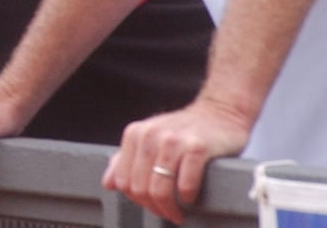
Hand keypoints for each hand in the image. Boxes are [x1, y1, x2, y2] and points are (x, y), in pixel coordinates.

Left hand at [100, 98, 251, 223]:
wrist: (219, 114)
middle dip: (154, 207)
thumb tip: (108, 183)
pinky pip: (185, 184)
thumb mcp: (149, 139)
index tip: (149, 205)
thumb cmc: (183, 130)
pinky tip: (190, 198)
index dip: (136, 199)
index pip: (123, 180)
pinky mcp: (197, 148)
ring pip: (160, 189)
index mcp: (134, 134)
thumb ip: (125, 160)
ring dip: (170, 208)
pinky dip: (187, 197)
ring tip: (178, 212)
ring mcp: (173, 140)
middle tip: (167, 213)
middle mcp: (150, 135)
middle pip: (140, 187)